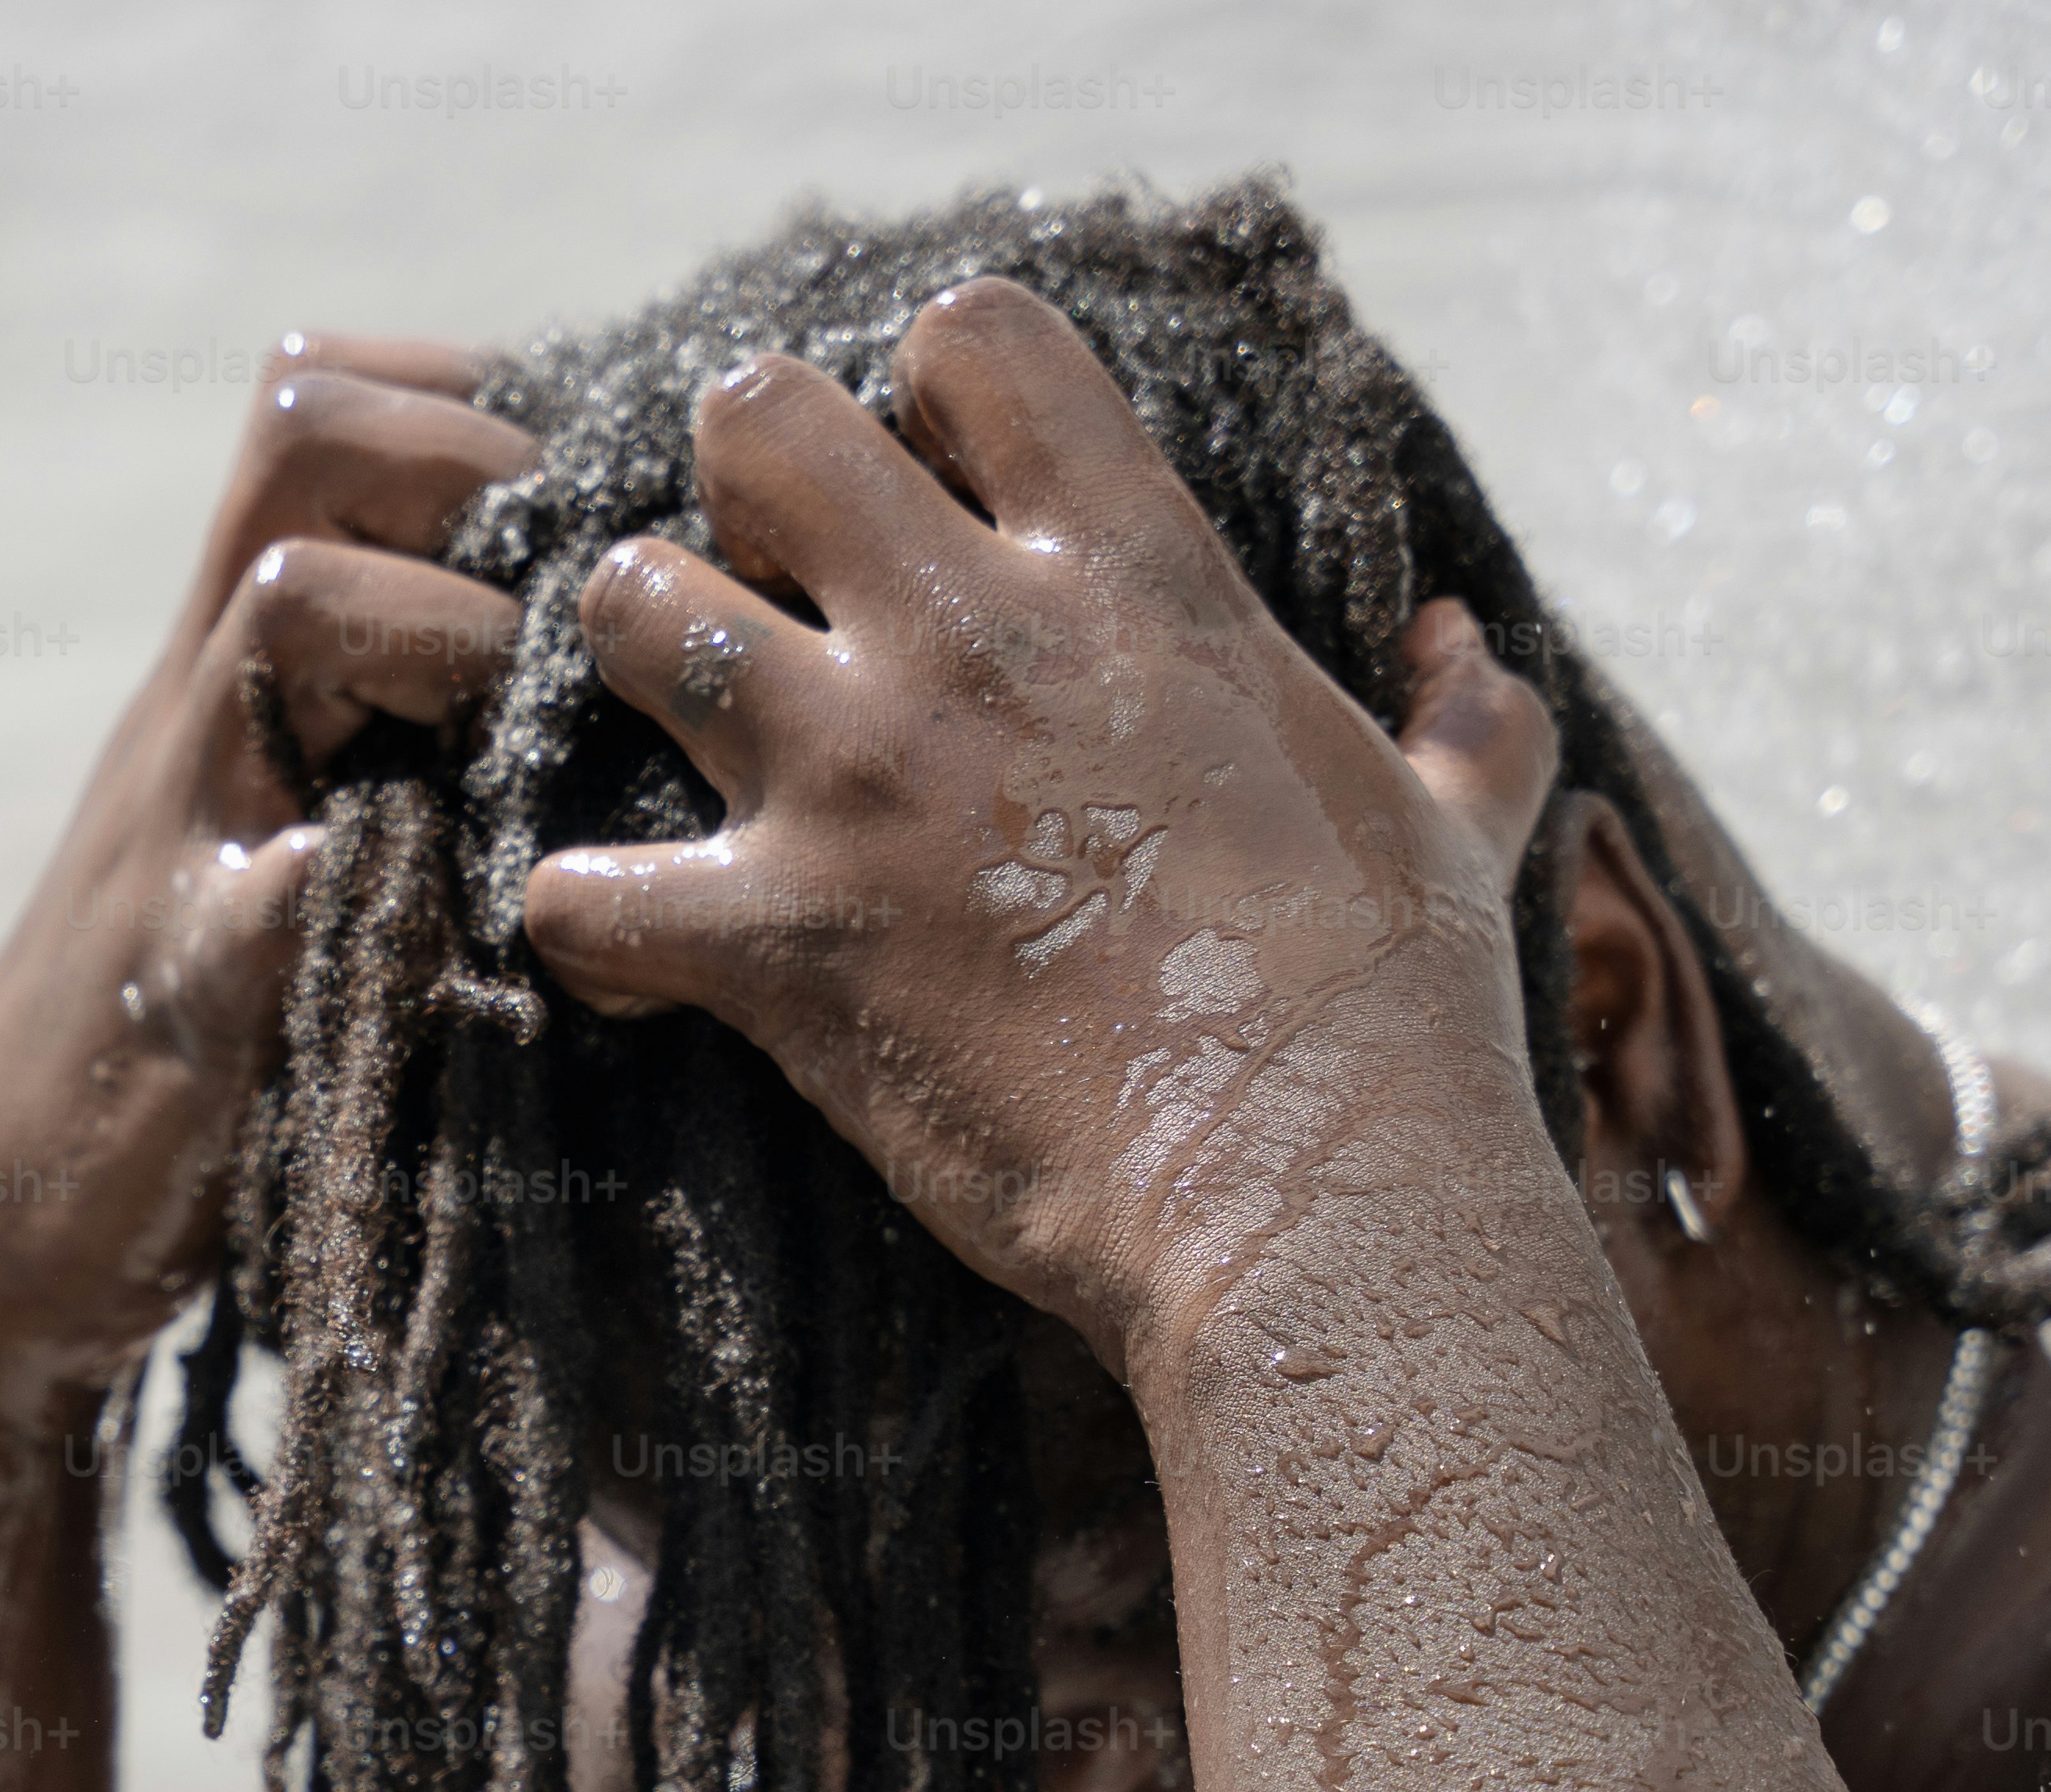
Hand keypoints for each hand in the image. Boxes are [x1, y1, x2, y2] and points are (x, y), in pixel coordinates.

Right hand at [0, 338, 533, 1397]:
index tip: (580, 466)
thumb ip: (387, 747)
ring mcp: (183, 831)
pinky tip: (441, 904)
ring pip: (282, 595)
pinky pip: (266, 888)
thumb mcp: (293, 845)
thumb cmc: (186, 1043)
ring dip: (442, 620)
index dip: (464, 389)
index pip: (326, 404)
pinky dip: (345, 869)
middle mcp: (200, 709)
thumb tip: (603, 675)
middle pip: (301, 430)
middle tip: (573, 566)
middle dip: (469, 454)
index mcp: (232, 667)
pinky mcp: (187, 985)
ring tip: (526, 716)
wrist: (0, 1224)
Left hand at [515, 280, 1559, 1352]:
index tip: (935, 485)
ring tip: (680, 750)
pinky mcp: (779, 940)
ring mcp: (857, 781)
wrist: (1316, 1197)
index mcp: (1134, 579)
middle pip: (758, 424)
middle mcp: (973, 641)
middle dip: (735, 487)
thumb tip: (1472, 657)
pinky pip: (578, 890)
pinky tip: (636, 958)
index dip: (928, 391)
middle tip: (764, 587)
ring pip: (630, 607)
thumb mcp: (1455, 832)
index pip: (976, 335)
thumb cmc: (1397, 1018)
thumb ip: (1461, 725)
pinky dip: (586, 925)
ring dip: (634, 669)